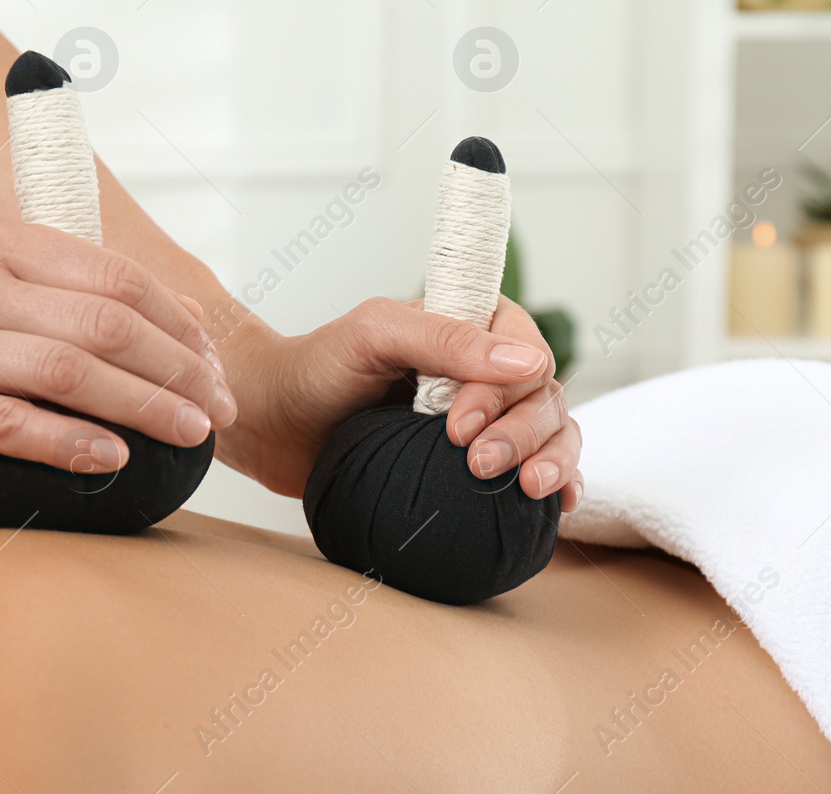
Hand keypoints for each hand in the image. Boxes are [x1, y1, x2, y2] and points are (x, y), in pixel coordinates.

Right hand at [0, 222, 236, 488]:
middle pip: (100, 324)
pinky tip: (114, 460)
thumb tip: (194, 326)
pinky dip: (68, 443)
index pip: (117, 278)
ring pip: (62, 371)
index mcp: (6, 246)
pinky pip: (6, 423)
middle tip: (217, 410)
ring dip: (139, 406)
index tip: (217, 372)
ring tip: (188, 435)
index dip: (179, 327)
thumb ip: (93, 305)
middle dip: (174, 370)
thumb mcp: (20, 308)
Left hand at [218, 295, 581, 507]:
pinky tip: (556, 505)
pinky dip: (558, 484)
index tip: (458, 424)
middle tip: (479, 463)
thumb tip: (527, 363)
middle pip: (545, 397)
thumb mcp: (373, 336)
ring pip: (552, 433)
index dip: (504, 391)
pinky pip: (534, 469)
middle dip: (524, 433)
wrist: (272, 423)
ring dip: (551, 460)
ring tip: (527, 488)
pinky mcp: (472, 465)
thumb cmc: (316, 368)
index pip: (526, 352)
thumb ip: (444, 339)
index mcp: (470, 326)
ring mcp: (484, 420)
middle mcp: (485, 371)